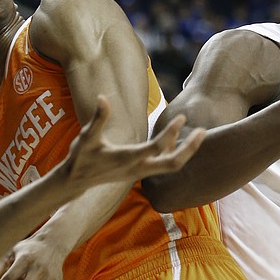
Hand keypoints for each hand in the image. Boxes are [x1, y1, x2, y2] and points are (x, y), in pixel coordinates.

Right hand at [61, 95, 205, 186]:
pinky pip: (164, 165)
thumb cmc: (80, 158)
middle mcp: (138, 169)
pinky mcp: (141, 172)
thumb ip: (98, 118)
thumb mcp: (87, 137)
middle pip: (173, 164)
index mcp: (127, 158)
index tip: (181, 117)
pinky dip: (175, 153)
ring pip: (171, 166)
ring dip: (186, 151)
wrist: (75, 182)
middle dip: (190, 148)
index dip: (171, 132)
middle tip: (203, 130)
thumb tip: (102, 97)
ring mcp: (141, 173)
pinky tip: (179, 139)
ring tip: (198, 133)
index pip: (156, 147)